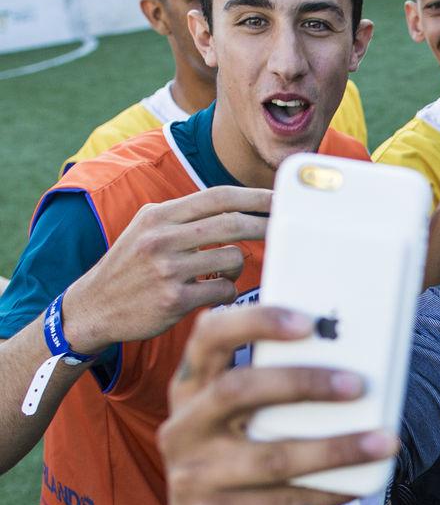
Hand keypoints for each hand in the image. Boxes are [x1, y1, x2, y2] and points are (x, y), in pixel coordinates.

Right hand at [61, 185, 272, 354]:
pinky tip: (212, 293)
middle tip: (283, 231)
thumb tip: (239, 206)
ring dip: (237, 267)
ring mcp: (167, 269)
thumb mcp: (147, 229)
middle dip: (265, 225)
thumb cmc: (130, 267)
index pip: (218, 196)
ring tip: (221, 273)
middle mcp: (162, 238)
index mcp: (158, 215)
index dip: (255, 196)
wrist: (92, 308)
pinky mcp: (173, 300)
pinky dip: (227, 291)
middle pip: (233, 223)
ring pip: (233, 258)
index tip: (280, 198)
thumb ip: (185, 216)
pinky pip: (225, 290)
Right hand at [159, 305, 396, 504]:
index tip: (307, 322)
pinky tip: (361, 483)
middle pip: (236, 390)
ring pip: (272, 457)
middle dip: (301, 383)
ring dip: (336, 448)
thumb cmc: (243, 454)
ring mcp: (192, 476)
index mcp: (192, 388)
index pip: (208, 336)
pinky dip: (329, 490)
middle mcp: (183, 428)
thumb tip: (358, 364)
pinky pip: (284, 502)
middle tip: (358, 385)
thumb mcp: (245, 419)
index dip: (254, 322)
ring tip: (385, 441)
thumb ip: (278, 389)